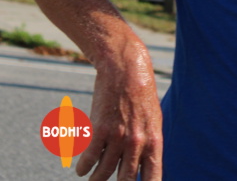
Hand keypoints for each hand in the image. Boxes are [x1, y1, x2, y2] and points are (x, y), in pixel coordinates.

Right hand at [75, 45, 162, 180]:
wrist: (125, 67)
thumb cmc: (141, 93)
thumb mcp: (153, 119)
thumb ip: (148, 144)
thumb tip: (142, 167)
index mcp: (154, 141)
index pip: (152, 177)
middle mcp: (137, 142)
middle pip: (125, 180)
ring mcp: (118, 136)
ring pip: (104, 172)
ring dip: (96, 179)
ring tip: (93, 180)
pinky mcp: (99, 128)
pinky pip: (89, 157)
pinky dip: (84, 166)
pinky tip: (81, 169)